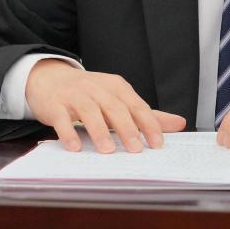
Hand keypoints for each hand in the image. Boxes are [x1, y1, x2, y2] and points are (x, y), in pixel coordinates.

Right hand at [25, 60, 186, 152]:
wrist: (50, 77)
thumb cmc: (89, 92)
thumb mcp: (118, 98)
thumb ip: (146, 113)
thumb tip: (179, 124)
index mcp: (116, 87)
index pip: (137, 105)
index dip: (148, 124)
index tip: (158, 144)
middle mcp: (97, 88)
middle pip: (115, 107)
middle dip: (127, 128)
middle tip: (136, 149)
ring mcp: (75, 95)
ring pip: (90, 111)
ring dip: (100, 131)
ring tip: (108, 150)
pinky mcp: (55, 105)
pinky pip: (62, 118)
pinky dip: (69, 132)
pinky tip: (76, 147)